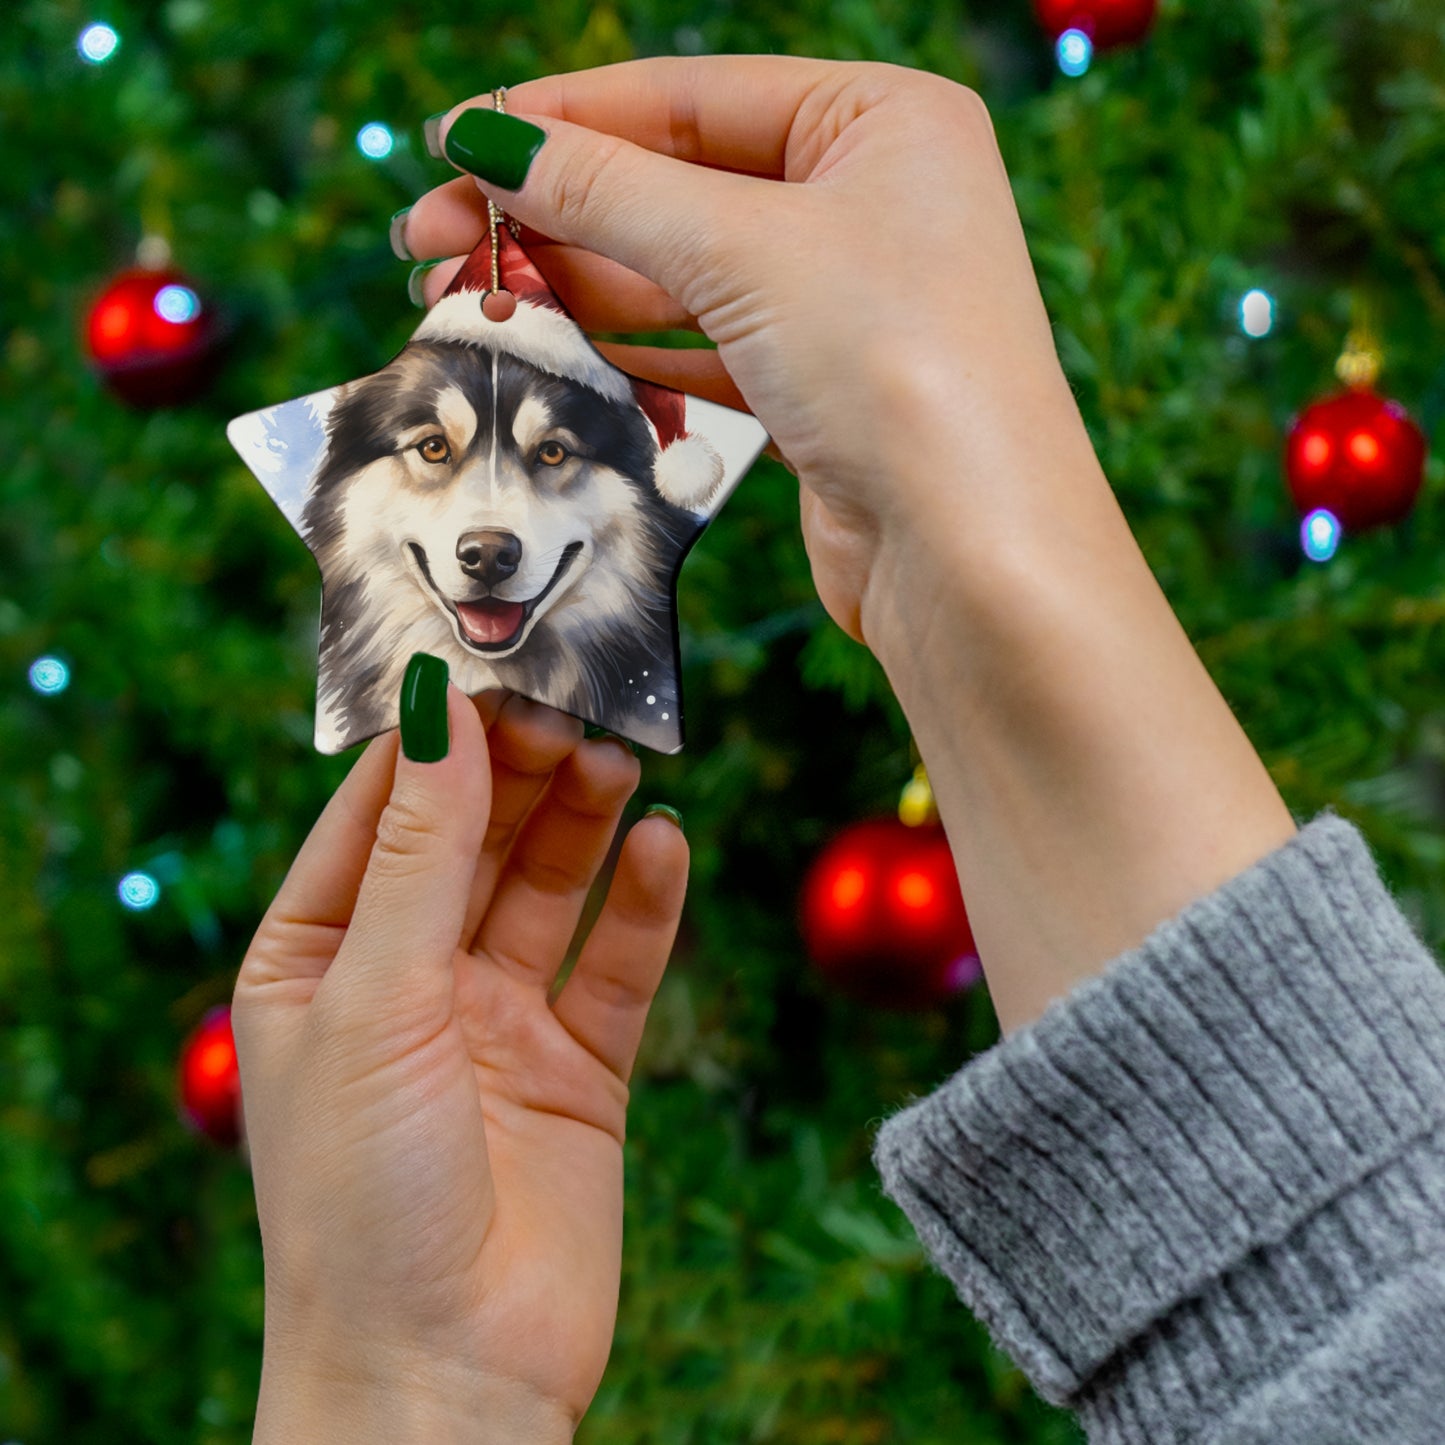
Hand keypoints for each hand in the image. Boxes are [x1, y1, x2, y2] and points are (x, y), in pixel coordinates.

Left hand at [232, 690, 686, 1441]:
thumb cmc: (361, 1199)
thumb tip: (437, 715)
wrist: (445, 1378)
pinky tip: (665, 847)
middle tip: (571, 707)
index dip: (432, 741)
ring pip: (549, 888)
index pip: (377, 815)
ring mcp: (497, 1023)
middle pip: (473, 840)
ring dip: (584, 821)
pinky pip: (616, 964)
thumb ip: (416, 855)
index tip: (489, 669)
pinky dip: (644, 904)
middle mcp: (408, 981)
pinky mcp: (579, 1068)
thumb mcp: (372, 1001)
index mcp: (318, 960)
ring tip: (621, 759)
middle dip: (518, 772)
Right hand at [403, 59, 1294, 1034]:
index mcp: (881, 120)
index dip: (561, 120)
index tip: (454, 147)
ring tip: (465, 301)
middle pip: (675, 185)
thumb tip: (487, 140)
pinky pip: (703, 345)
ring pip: (680, 273)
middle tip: (430, 244)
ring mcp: (845, 300)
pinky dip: (627, 346)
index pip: (687, 96)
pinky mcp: (820, 387)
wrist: (973, 556)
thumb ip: (607, 190)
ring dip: (574, 285)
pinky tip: (550, 348)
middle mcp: (869, 200)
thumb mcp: (742, 249)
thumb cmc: (898, 368)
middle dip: (550, 215)